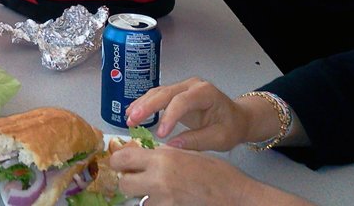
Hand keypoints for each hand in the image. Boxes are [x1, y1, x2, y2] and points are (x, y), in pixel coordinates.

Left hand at [110, 146, 313, 205]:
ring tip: (157, 188)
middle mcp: (158, 181)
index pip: (122, 159)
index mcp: (161, 160)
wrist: (236, 196)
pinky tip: (168, 198)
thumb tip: (140, 154)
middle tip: (136, 176)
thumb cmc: (215, 172)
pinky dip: (156, 203)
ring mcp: (164, 202)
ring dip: (142, 194)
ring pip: (138, 200)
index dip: (117, 160)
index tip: (120, 161)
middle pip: (124, 184)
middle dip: (127, 180)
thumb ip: (160, 154)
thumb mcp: (185, 153)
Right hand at [124, 78, 252, 151]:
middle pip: (165, 93)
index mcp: (205, 93)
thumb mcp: (220, 138)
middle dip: (147, 106)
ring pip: (157, 92)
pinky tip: (132, 112)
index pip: (182, 101)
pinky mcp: (175, 92)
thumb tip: (171, 146)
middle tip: (132, 120)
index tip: (160, 134)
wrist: (237, 118)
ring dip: (141, 104)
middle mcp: (191, 85)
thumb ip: (197, 141)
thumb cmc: (231, 127)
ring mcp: (182, 86)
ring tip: (128, 118)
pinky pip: (157, 96)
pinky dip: (144, 104)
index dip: (169, 116)